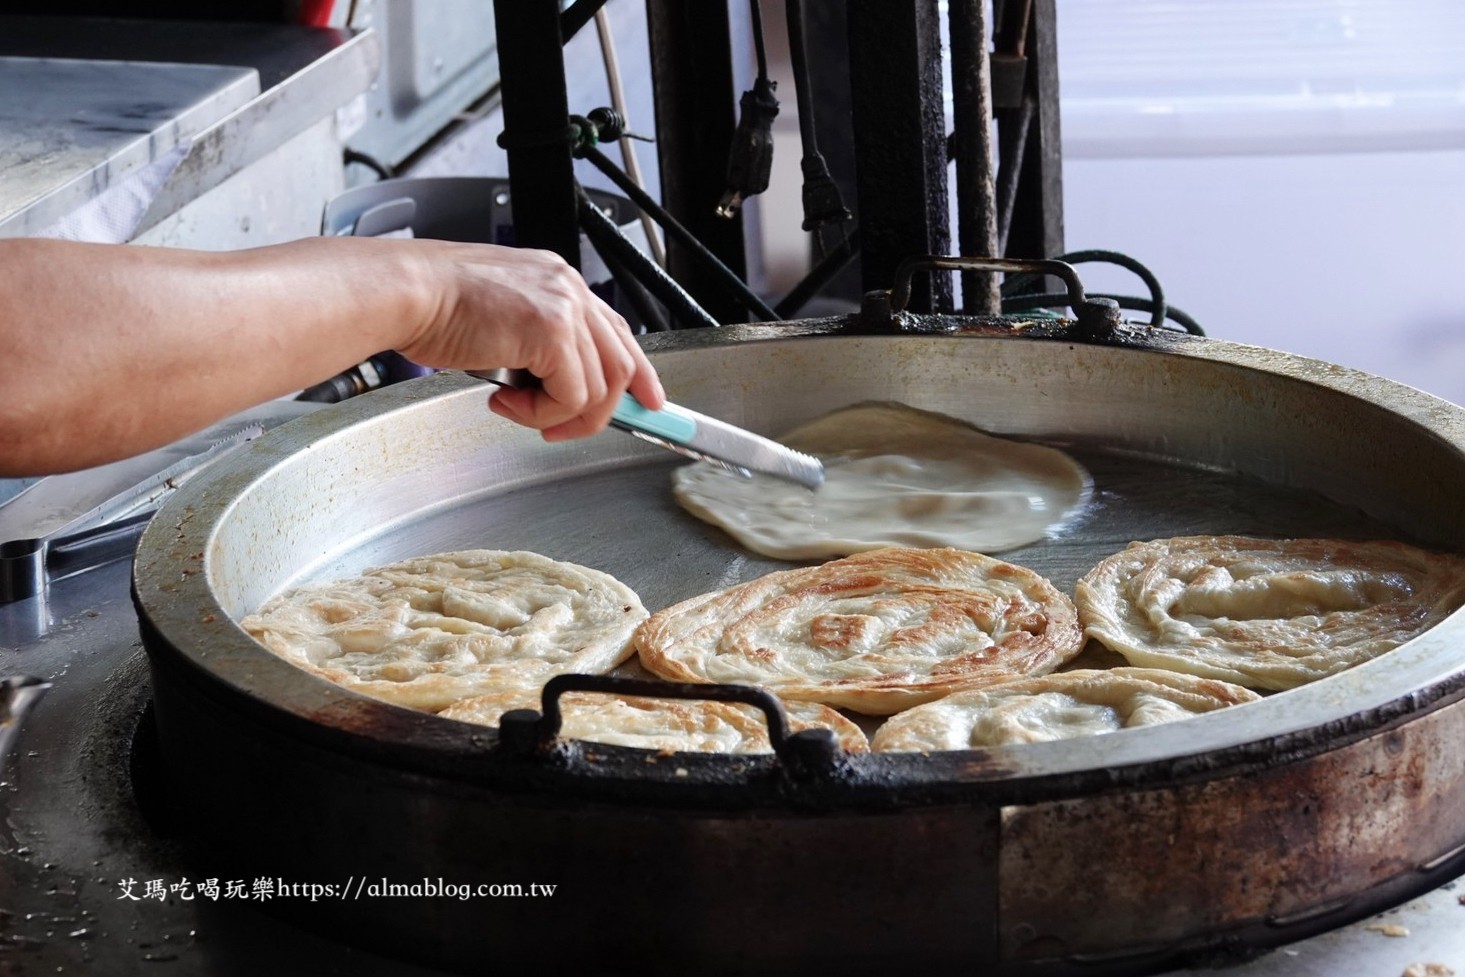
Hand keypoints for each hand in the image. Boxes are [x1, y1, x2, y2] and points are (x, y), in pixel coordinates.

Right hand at [393, 242, 664, 438]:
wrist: (407, 292)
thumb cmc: (433, 305)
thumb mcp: (499, 320)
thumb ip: (535, 344)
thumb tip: (550, 387)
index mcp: (558, 281)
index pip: (616, 331)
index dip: (637, 373)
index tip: (648, 402)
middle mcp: (569, 288)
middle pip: (620, 363)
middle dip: (602, 410)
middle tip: (560, 430)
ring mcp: (565, 308)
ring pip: (599, 387)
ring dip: (559, 415)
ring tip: (518, 411)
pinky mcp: (553, 332)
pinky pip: (571, 396)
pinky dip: (541, 413)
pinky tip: (505, 402)